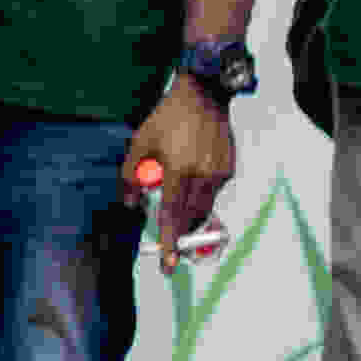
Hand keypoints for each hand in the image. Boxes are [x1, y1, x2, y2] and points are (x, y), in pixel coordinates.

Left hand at [123, 78, 236, 246]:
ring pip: (204, 208)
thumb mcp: (140, 143)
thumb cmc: (167, 119)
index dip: (169, 241)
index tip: (168, 264)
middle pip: (191, 218)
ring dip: (190, 214)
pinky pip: (212, 193)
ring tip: (178, 200)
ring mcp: (219, 173)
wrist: (204, 96)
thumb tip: (132, 206)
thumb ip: (132, 176)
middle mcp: (202, 175)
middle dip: (181, 235)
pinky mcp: (229, 170)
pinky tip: (193, 173)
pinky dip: (200, 193)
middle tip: (173, 250)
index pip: (172, 213)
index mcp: (178, 169)